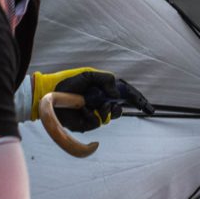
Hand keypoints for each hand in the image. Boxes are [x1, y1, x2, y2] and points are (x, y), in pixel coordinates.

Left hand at [32, 67, 153, 130]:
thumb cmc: (68, 82)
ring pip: (109, 117)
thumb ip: (107, 79)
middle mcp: (101, 102)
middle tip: (109, 105)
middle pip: (119, 109)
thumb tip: (116, 94)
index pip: (125, 95)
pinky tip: (80, 108)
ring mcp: (94, 113)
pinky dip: (88, 114)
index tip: (148, 108)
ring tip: (90, 104)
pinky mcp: (86, 123)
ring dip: (103, 110)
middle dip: (117, 108)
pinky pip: (95, 122)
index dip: (138, 101)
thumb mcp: (89, 75)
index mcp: (104, 90)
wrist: (50, 94)